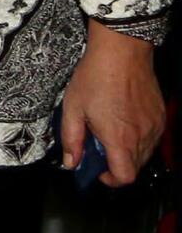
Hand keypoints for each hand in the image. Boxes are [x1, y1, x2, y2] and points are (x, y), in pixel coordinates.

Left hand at [60, 24, 161, 188]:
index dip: (110, 180)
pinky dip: (139, 139)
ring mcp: (154, 126)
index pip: (124, 177)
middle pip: (135, 167)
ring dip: (128, 152)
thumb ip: (71, 140)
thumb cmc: (95, 77)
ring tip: (110, 133)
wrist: (121, 52)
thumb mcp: (72, 109)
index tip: (98, 171)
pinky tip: (124, 123)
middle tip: (99, 149)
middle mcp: (141, 136)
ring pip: (145, 154)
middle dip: (116, 165)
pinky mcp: (160, 116)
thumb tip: (71, 162)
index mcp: (119, 138)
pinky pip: (152, 138)